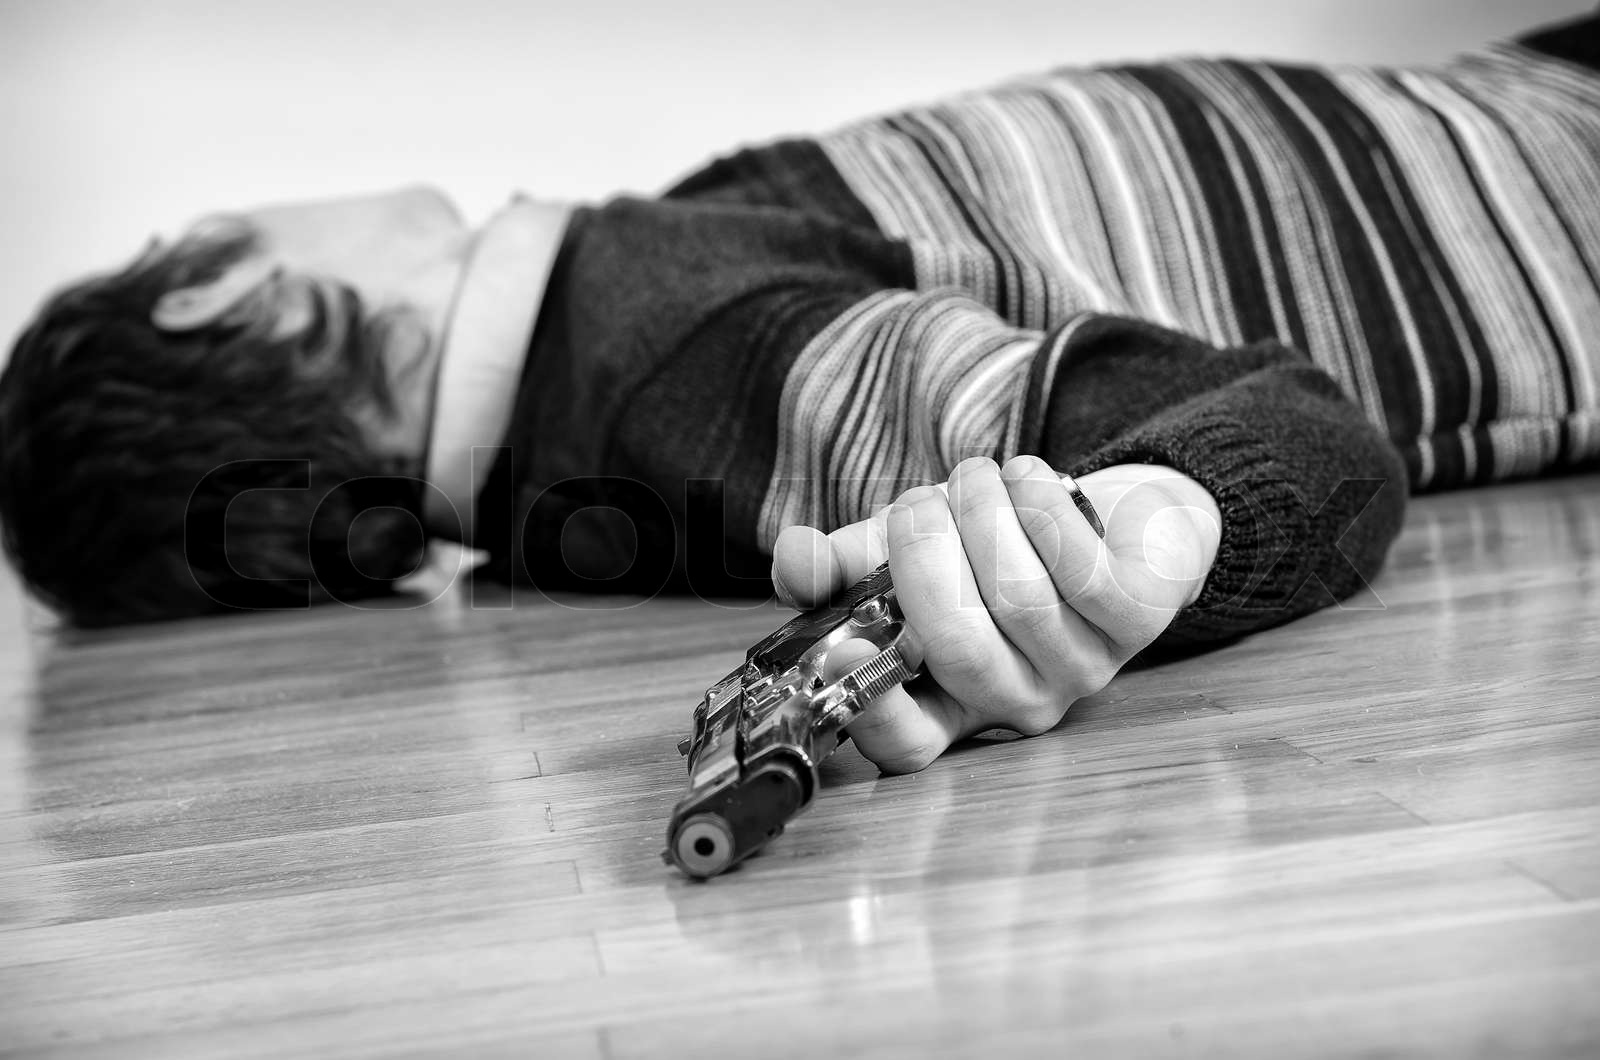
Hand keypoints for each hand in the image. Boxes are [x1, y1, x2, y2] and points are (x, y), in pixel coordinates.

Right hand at [771, 456, 1220, 772]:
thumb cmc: (995, 547)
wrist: (1114, 522)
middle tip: (916, 505)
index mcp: (951, 704)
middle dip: (923, 558)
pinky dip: (1038, 504)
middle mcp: (1018, 702)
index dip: (870, 711)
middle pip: (959, 650)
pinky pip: (1077, 564)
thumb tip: (794, 561)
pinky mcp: (1137, 621)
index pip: (908, 745)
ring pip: (1017, 596)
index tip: (837, 648)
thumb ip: (841, 564)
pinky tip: (1024, 478)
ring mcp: (1083, 668)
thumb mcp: (905, 555)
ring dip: (981, 513)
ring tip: (973, 477)